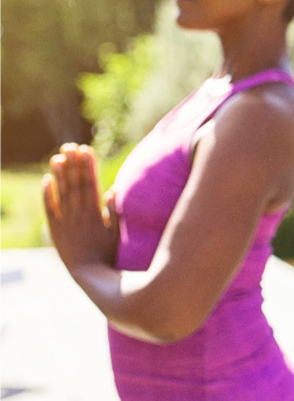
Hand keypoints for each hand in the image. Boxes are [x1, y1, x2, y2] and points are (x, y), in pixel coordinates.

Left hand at [42, 144, 118, 271]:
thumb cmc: (109, 254)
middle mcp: (79, 215)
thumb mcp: (118, 232)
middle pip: (75, 184)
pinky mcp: (55, 230)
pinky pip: (49, 209)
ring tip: (57, 157)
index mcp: (96, 213)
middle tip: (70, 146)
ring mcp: (66, 222)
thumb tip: (112, 189)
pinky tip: (46, 180)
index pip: (91, 183)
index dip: (88, 165)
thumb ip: (114, 211)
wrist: (89, 275)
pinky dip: (47, 194)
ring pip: (61, 193)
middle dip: (73, 164)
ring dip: (59, 174)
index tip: (86, 149)